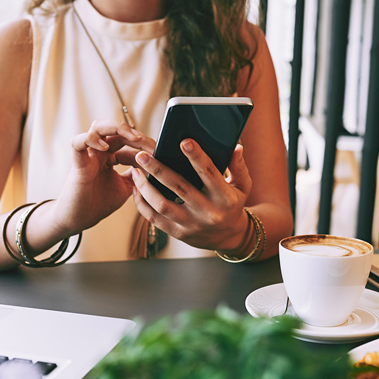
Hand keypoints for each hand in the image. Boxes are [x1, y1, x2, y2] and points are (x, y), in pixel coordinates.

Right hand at [54, 120, 156, 235]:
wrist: (79, 220)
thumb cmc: (99, 203)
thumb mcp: (127, 187)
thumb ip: (140, 175)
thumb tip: (159, 167)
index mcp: (111, 157)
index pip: (129, 142)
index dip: (145, 145)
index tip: (160, 153)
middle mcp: (99, 153)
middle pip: (116, 130)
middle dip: (136, 133)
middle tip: (151, 144)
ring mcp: (88, 156)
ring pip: (98, 128)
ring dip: (117, 128)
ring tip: (133, 138)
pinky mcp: (77, 164)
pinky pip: (78, 143)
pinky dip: (91, 140)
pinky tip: (105, 147)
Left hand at [129, 139, 252, 251]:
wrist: (228, 236)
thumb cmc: (233, 205)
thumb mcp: (242, 186)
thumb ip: (238, 166)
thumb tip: (236, 147)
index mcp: (225, 198)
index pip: (210, 173)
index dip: (196, 157)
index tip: (184, 141)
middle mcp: (208, 212)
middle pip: (179, 188)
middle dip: (158, 170)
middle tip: (143, 155)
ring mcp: (192, 225)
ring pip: (162, 205)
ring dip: (146, 187)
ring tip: (136, 171)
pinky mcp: (179, 233)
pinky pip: (155, 219)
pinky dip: (143, 204)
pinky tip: (137, 189)